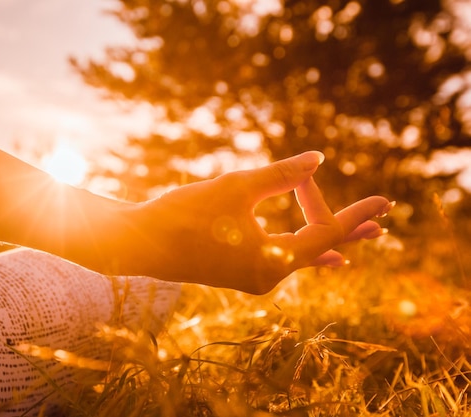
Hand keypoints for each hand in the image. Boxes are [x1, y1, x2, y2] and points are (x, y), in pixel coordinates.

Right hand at [132, 151, 390, 293]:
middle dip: (348, 229)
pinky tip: (323, 256)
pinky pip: (281, 259)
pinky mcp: (239, 273)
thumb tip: (318, 159)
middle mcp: (268, 277)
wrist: (141, 243)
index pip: (325, 234)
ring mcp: (253, 278)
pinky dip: (301, 247)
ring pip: (299, 253)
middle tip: (382, 219)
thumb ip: (280, 175)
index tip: (372, 197)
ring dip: (325, 238)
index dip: (348, 211)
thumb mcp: (236, 188)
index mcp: (272, 260)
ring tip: (360, 234)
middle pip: (317, 247)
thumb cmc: (185, 214)